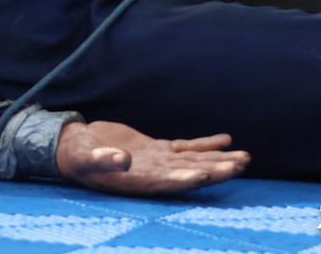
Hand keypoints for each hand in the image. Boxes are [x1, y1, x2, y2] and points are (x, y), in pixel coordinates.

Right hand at [56, 121, 247, 195]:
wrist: (75, 148)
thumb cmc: (78, 157)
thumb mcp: (86, 158)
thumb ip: (104, 160)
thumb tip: (123, 160)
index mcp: (138, 180)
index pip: (168, 181)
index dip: (189, 178)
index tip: (208, 173)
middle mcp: (153, 173)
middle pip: (191, 171)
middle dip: (217, 169)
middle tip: (241, 164)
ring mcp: (158, 161)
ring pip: (195, 159)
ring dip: (219, 158)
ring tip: (245, 156)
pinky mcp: (158, 149)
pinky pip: (187, 146)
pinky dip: (206, 143)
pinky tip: (225, 139)